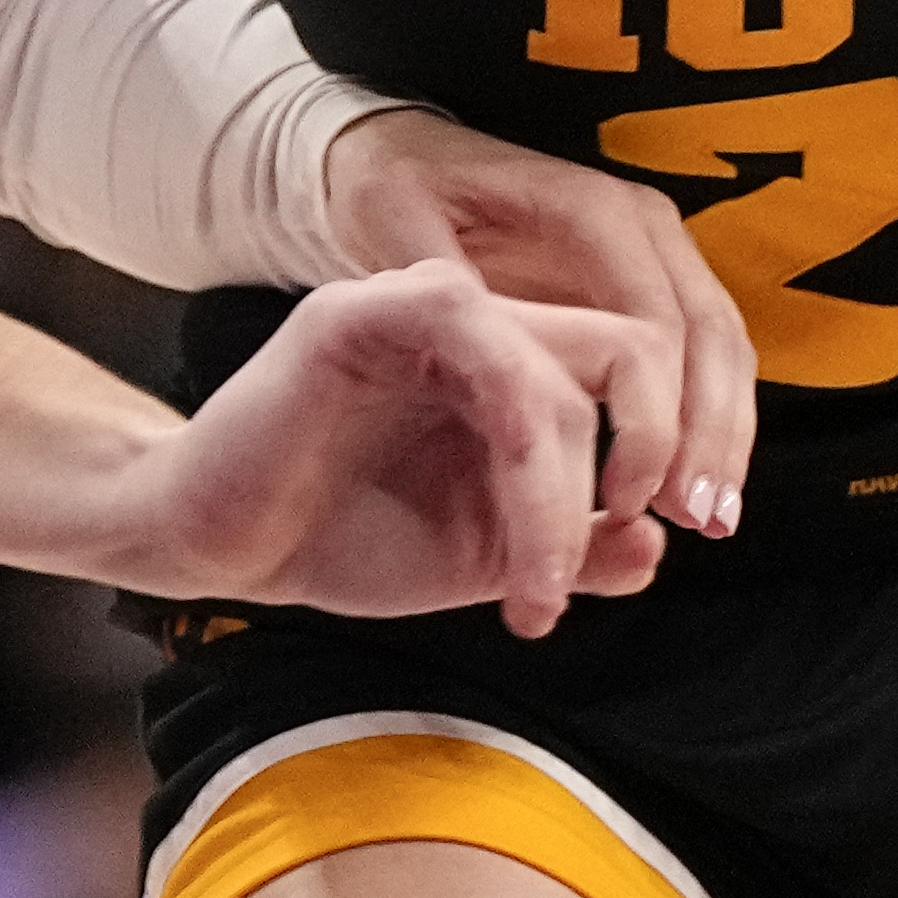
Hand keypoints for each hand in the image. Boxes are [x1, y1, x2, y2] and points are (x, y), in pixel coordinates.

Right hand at [106, 259, 687, 638]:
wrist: (220, 549)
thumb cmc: (340, 537)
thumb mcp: (482, 555)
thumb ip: (569, 547)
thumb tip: (657, 545)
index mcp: (515, 362)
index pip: (640, 368)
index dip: (677, 445)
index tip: (676, 530)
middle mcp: (480, 323)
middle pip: (631, 352)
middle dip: (655, 454)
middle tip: (619, 541)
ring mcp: (419, 309)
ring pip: (560, 372)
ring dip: (566, 493)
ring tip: (533, 588)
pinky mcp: (359, 315)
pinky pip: (477, 340)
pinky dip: (519, 452)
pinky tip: (505, 531)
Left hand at [328, 107, 754, 541]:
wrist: (411, 158)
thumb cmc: (399, 193)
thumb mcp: (394, 226)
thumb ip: (440, 291)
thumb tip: (490, 358)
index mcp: (588, 210)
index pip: (654, 320)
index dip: (654, 416)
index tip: (633, 495)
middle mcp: (641, 224)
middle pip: (710, 335)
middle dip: (713, 435)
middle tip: (701, 522)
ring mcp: (656, 252)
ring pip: (724, 349)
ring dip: (725, 437)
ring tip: (711, 522)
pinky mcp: (652, 285)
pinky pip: (706, 357)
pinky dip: (710, 425)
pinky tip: (690, 492)